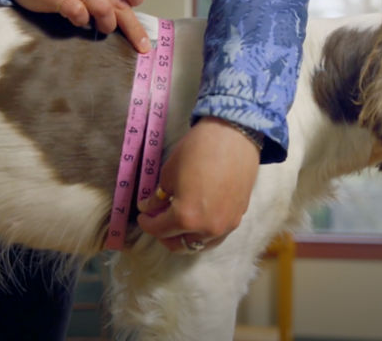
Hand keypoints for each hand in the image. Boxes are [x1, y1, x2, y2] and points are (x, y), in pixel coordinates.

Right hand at [4, 0, 150, 52]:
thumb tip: (128, 13)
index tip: (134, 7)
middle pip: (119, 2)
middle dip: (132, 28)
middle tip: (140, 45)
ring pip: (102, 8)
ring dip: (106, 24)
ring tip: (101, 29)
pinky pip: (76, 12)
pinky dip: (81, 21)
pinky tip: (78, 21)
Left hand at [137, 117, 259, 251]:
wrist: (235, 136)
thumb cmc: (198, 150)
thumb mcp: (169, 173)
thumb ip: (158, 197)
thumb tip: (150, 208)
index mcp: (186, 218)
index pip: (159, 230)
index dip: (147, 223)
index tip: (142, 214)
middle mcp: (207, 229)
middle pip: (179, 245)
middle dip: (164, 235)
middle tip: (157, 220)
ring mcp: (226, 226)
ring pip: (200, 244)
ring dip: (185, 237)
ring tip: (177, 222)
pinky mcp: (238, 218)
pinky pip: (216, 235)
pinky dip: (203, 233)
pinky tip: (197, 219)